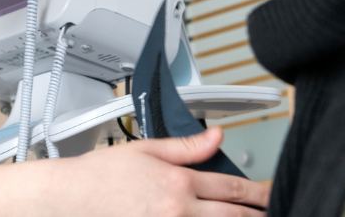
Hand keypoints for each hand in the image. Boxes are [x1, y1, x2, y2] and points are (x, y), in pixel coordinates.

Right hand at [49, 127, 268, 216]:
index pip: (231, 188)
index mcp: (178, 182)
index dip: (259, 192)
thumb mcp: (145, 149)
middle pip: (234, 216)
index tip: (272, 193)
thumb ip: (186, 146)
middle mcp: (178, 211)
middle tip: (275, 210)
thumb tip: (216, 136)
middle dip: (258, 213)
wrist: (69, 199)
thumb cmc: (100, 176)